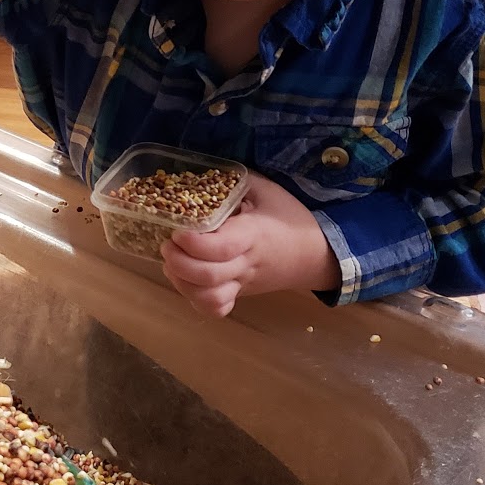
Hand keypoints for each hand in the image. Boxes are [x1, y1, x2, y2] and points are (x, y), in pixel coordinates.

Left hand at [160, 171, 340, 316]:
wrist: (315, 253)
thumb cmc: (288, 216)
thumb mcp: (266, 189)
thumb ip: (233, 181)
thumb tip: (198, 175)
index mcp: (253, 235)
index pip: (221, 248)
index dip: (194, 243)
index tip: (178, 230)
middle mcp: (246, 264)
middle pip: (208, 277)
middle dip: (179, 262)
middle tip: (168, 244)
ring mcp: (242, 284)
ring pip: (209, 299)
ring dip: (182, 283)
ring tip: (172, 263)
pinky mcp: (239, 295)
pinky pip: (216, 309)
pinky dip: (195, 300)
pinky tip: (187, 280)